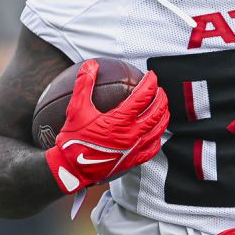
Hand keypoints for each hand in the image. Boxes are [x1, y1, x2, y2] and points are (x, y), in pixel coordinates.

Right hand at [43, 60, 168, 193]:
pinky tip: (157, 133)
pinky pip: (153, 149)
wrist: (71, 169)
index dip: (150, 83)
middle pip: (156, 112)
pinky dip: (158, 137)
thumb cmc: (73, 140)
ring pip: (158, 129)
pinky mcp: (133, 160)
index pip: (143, 96)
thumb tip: (91, 65)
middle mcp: (131, 134)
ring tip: (163, 107)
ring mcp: (134, 148)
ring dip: (163, 115)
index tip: (151, 76)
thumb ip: (84, 84)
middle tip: (159, 89)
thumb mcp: (76, 109)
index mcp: (119, 120)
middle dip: (161, 98)